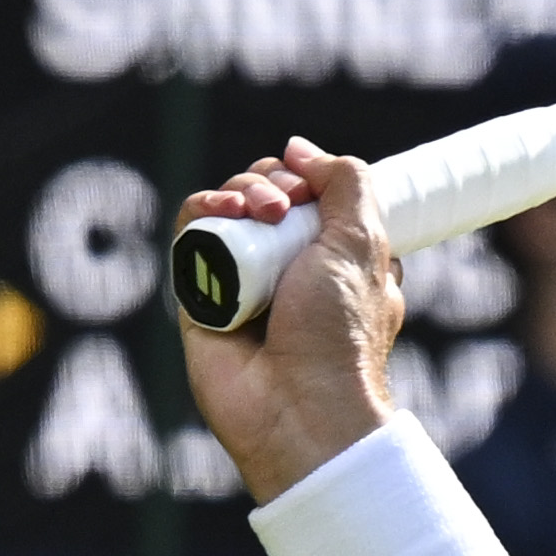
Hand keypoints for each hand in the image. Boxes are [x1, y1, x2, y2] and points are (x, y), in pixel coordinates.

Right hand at [169, 139, 398, 501]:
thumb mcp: (364, 244)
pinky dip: (202, 208)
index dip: (308, 177)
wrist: (298, 406)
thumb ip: (346, 184)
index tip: (311, 186)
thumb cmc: (340, 335)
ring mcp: (243, 279)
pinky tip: (220, 210)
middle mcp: (288, 268)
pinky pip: (192, 233)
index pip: (312, 195)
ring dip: (240, 191)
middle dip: (272, 181)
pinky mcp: (200, 293)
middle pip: (266, 194)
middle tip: (282, 206)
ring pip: (228, 208)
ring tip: (257, 212)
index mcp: (335, 260)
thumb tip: (300, 149)